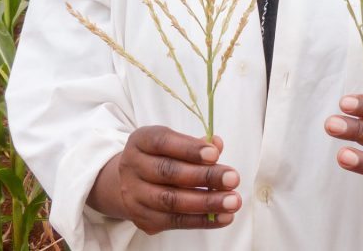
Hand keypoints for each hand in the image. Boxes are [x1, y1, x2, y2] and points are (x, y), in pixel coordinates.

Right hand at [88, 126, 241, 233]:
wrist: (128, 183)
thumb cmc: (160, 157)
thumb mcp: (173, 143)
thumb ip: (194, 144)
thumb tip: (217, 144)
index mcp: (140, 141)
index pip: (163, 142)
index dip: (189, 148)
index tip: (215, 154)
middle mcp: (132, 167)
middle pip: (168, 173)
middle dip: (204, 177)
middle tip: (233, 178)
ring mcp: (134, 195)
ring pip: (171, 201)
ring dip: (206, 202)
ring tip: (233, 201)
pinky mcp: (143, 219)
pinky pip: (174, 221)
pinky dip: (202, 220)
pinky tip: (224, 217)